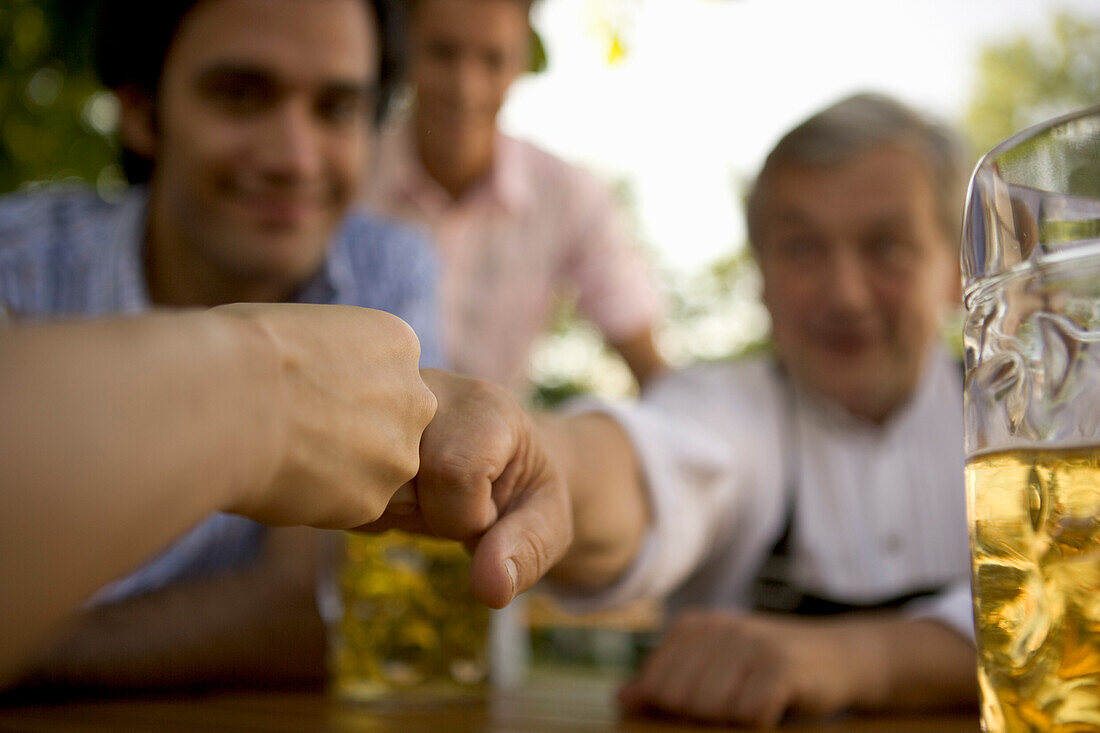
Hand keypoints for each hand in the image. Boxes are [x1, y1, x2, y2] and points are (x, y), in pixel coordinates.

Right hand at [216, 303, 436, 527]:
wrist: (226, 395)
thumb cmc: (242, 348)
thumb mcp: (308, 327)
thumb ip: (332, 358)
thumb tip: (317, 380)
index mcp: (399, 344)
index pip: (384, 379)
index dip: (339, 391)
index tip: (301, 393)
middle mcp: (416, 398)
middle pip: (390, 427)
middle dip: (350, 434)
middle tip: (296, 433)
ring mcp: (399, 454)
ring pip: (373, 472)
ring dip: (338, 472)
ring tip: (283, 457)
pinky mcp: (373, 501)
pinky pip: (348, 507)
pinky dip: (317, 503)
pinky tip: (281, 480)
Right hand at [365, 370, 573, 609]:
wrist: (502, 454)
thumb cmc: (525, 488)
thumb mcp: (548, 520)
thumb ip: (527, 551)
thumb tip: (492, 591)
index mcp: (483, 407)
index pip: (453, 472)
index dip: (468, 517)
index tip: (486, 509)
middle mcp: (423, 391)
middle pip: (396, 476)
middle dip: (423, 514)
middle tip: (452, 500)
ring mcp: (377, 402)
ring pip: (357, 485)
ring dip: (392, 511)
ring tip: (426, 492)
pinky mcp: (344, 423)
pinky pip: (333, 491)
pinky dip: (366, 509)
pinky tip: (398, 492)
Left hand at [619, 611, 878, 727]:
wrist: (839, 655)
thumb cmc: (768, 668)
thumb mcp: (715, 667)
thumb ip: (669, 681)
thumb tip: (621, 699)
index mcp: (695, 626)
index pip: (656, 682)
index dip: (672, 708)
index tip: (700, 710)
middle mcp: (720, 628)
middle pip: (680, 698)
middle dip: (701, 718)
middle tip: (732, 709)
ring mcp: (752, 644)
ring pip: (711, 708)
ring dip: (731, 721)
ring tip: (752, 706)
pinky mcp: (782, 666)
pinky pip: (750, 714)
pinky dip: (760, 721)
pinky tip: (773, 709)